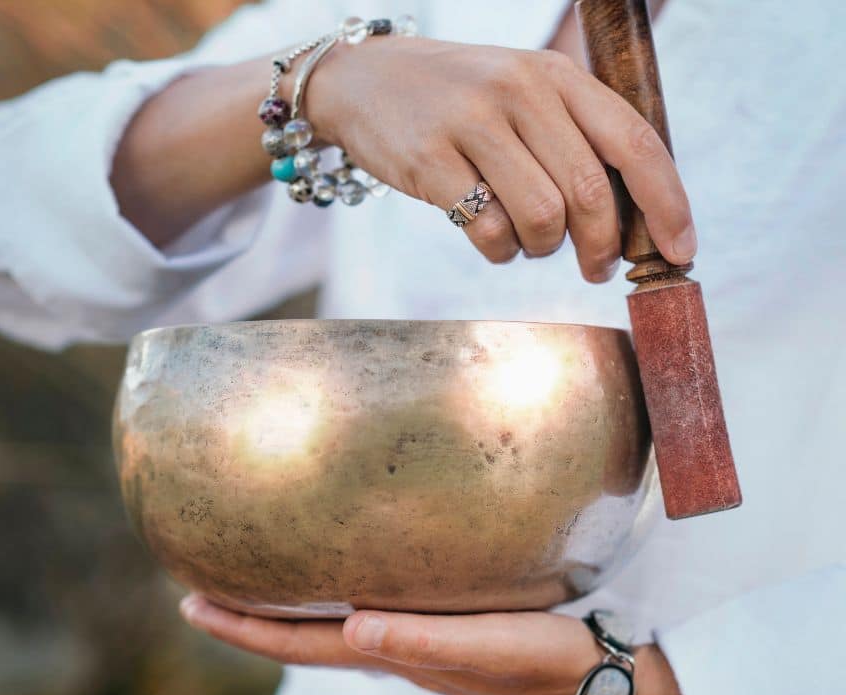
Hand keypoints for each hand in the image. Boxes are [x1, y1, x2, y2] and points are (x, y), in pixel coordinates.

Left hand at [179, 594, 683, 694]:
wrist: (611, 687)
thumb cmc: (556, 667)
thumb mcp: (493, 650)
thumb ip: (425, 644)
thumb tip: (354, 627)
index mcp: (400, 655)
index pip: (303, 644)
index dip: (246, 630)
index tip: (191, 605)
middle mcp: (400, 650)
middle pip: (306, 637)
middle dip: (251, 618)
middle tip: (201, 590)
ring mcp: (422, 643)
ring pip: (334, 627)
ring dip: (288, 610)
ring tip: (255, 580)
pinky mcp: (449, 628)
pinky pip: (373, 612)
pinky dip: (337, 599)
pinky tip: (345, 578)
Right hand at [307, 37, 695, 279]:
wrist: (365, 80)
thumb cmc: (458, 99)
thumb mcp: (523, 92)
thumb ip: (574, 138)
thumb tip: (633, 218)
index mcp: (556, 75)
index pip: (634, 142)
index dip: (667, 204)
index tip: (680, 253)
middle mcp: (520, 91)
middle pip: (591, 192)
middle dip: (603, 246)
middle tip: (596, 267)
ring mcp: (473, 123)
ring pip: (543, 217)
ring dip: (543, 248)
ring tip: (527, 241)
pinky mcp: (430, 160)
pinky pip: (487, 231)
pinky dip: (500, 251)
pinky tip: (491, 238)